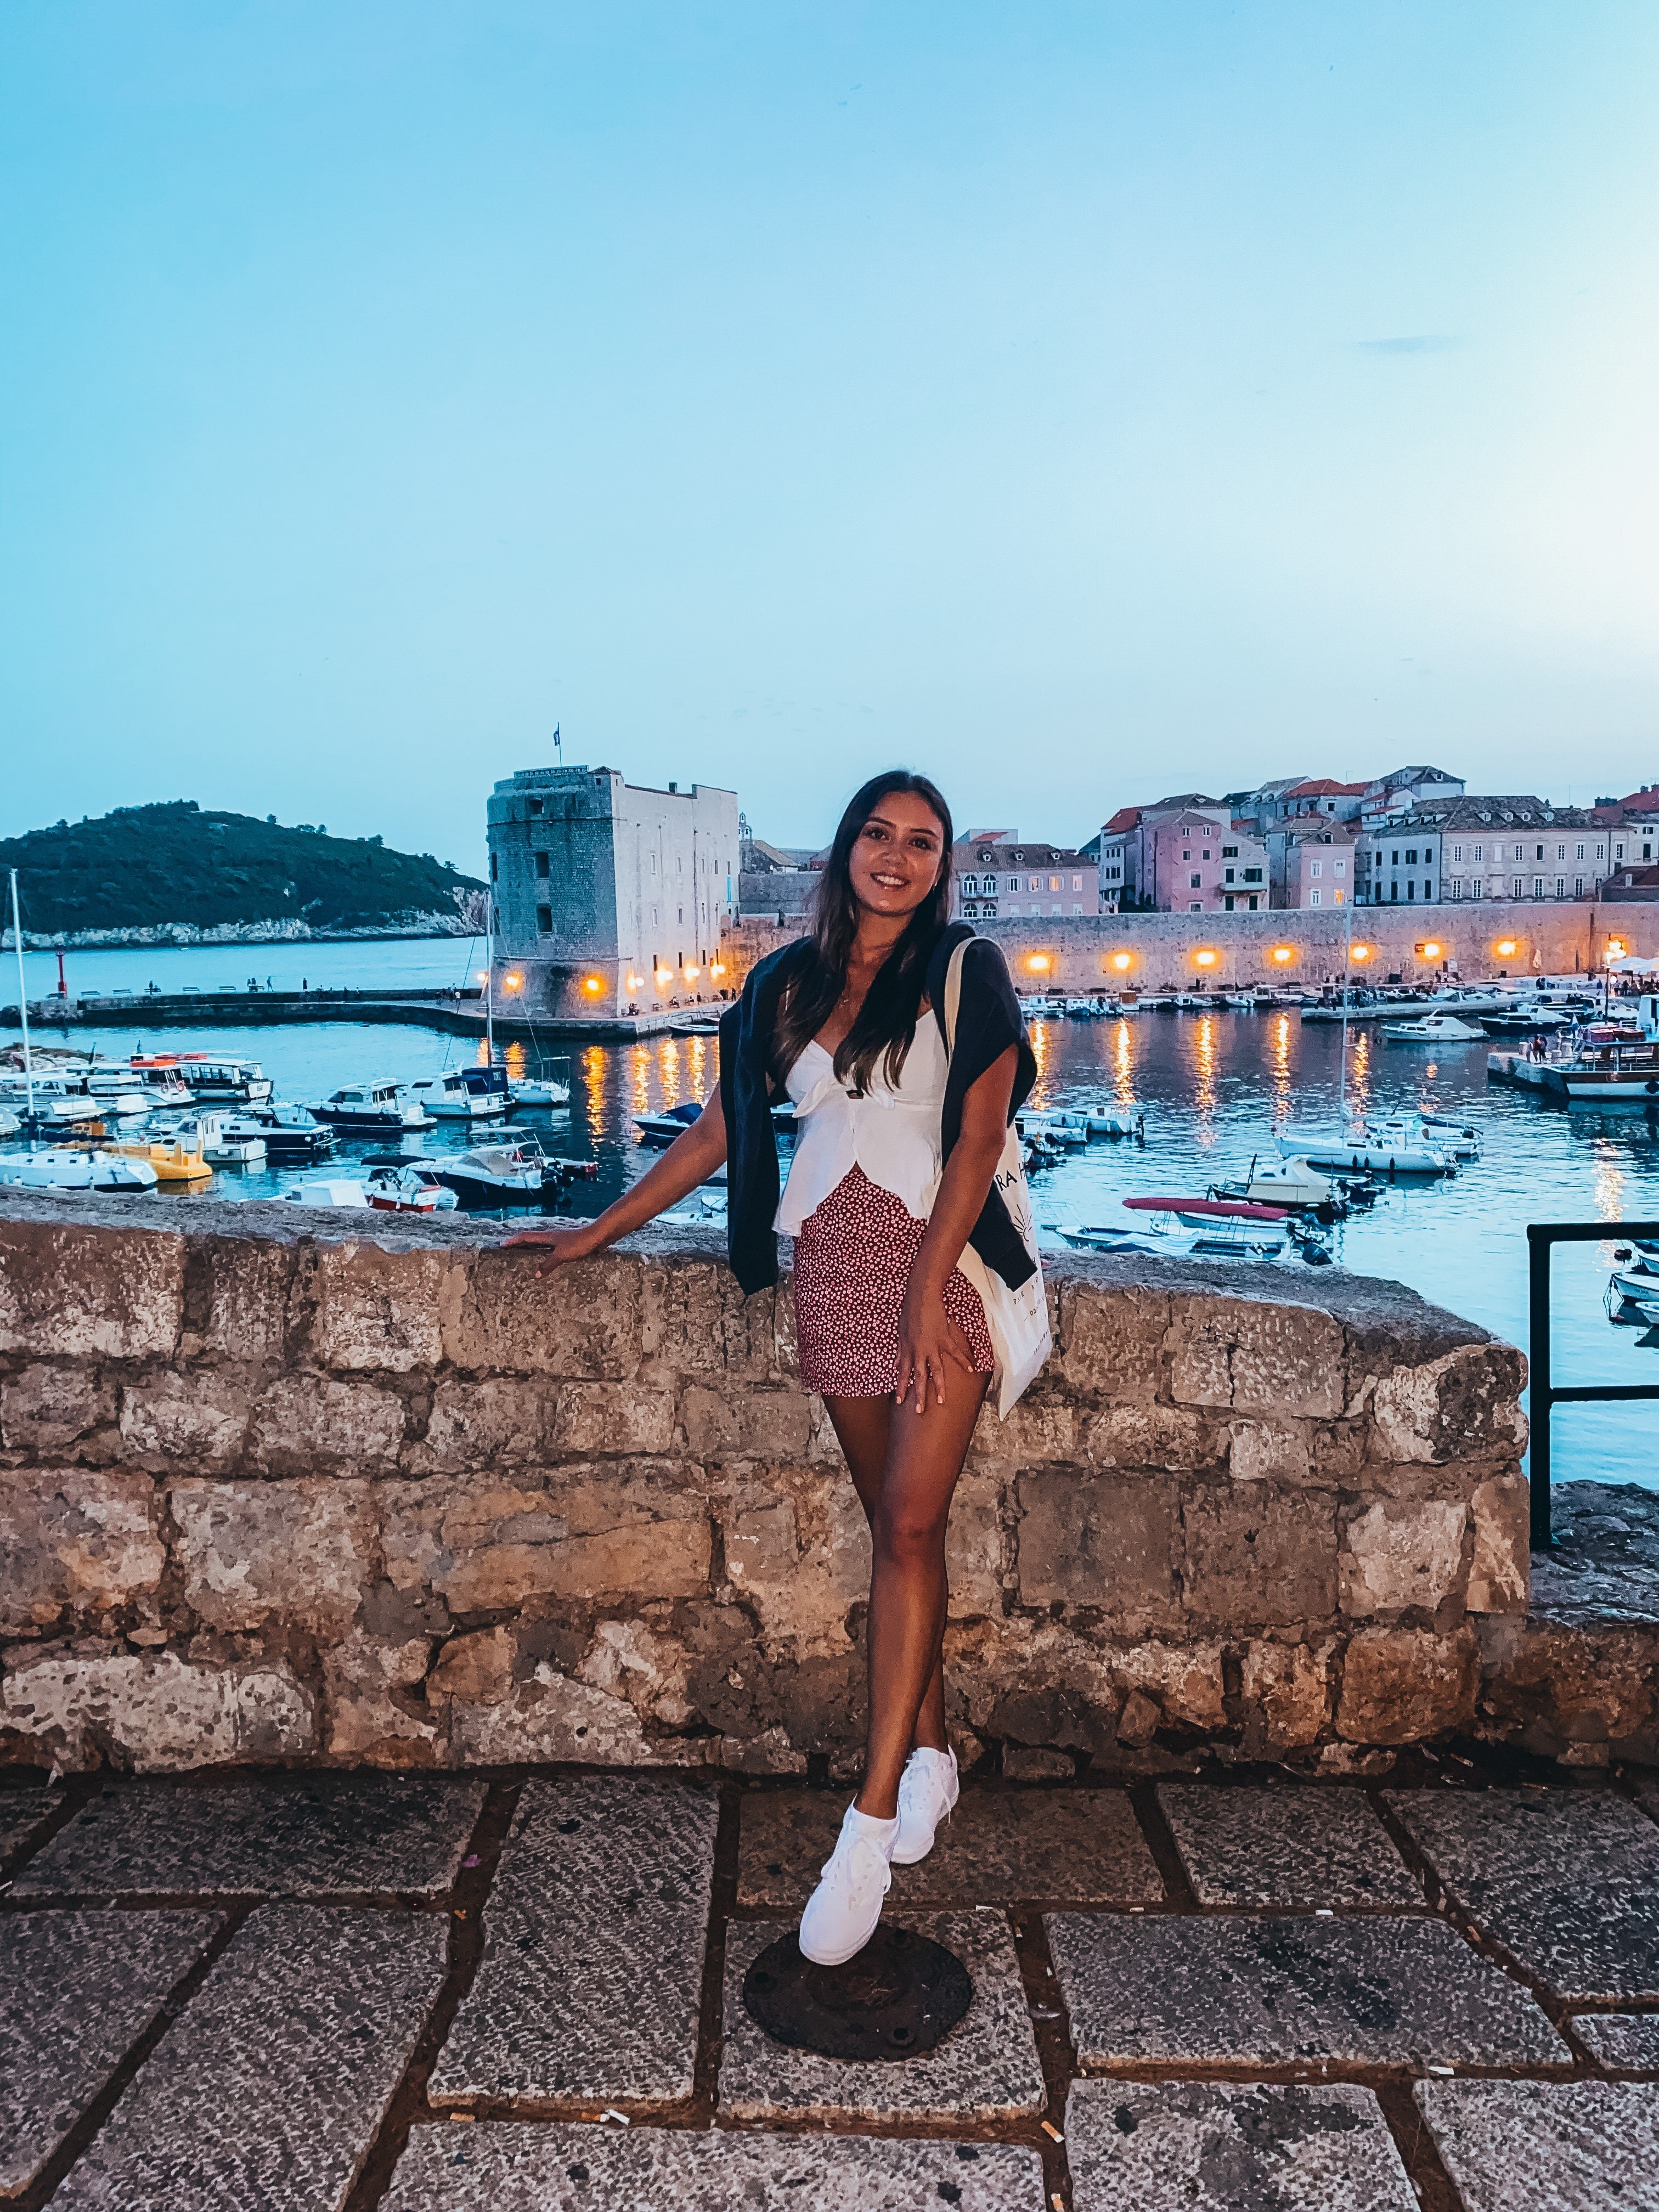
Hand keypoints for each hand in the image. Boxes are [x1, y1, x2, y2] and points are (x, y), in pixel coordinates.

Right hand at [499, 1223, 603, 1273]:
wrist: (599, 1236)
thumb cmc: (580, 1243)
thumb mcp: (562, 1255)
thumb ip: (548, 1264)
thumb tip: (536, 1274)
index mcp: (548, 1236)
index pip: (526, 1237)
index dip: (513, 1240)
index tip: (502, 1244)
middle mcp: (552, 1236)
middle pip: (532, 1239)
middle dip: (520, 1244)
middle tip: (510, 1250)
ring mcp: (561, 1240)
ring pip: (543, 1244)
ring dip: (533, 1249)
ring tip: (526, 1256)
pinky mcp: (569, 1244)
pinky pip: (553, 1249)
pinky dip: (546, 1254)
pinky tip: (550, 1261)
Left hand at [895, 1281, 976, 1413]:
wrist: (921, 1297)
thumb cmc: (909, 1313)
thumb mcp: (900, 1332)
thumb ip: (899, 1351)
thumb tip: (895, 1365)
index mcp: (906, 1350)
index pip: (902, 1373)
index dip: (901, 1387)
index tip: (899, 1401)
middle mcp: (918, 1351)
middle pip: (918, 1377)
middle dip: (918, 1395)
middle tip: (919, 1411)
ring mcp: (932, 1346)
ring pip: (935, 1370)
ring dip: (938, 1386)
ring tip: (941, 1400)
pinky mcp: (944, 1338)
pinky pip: (954, 1353)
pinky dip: (963, 1361)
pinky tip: (970, 1370)